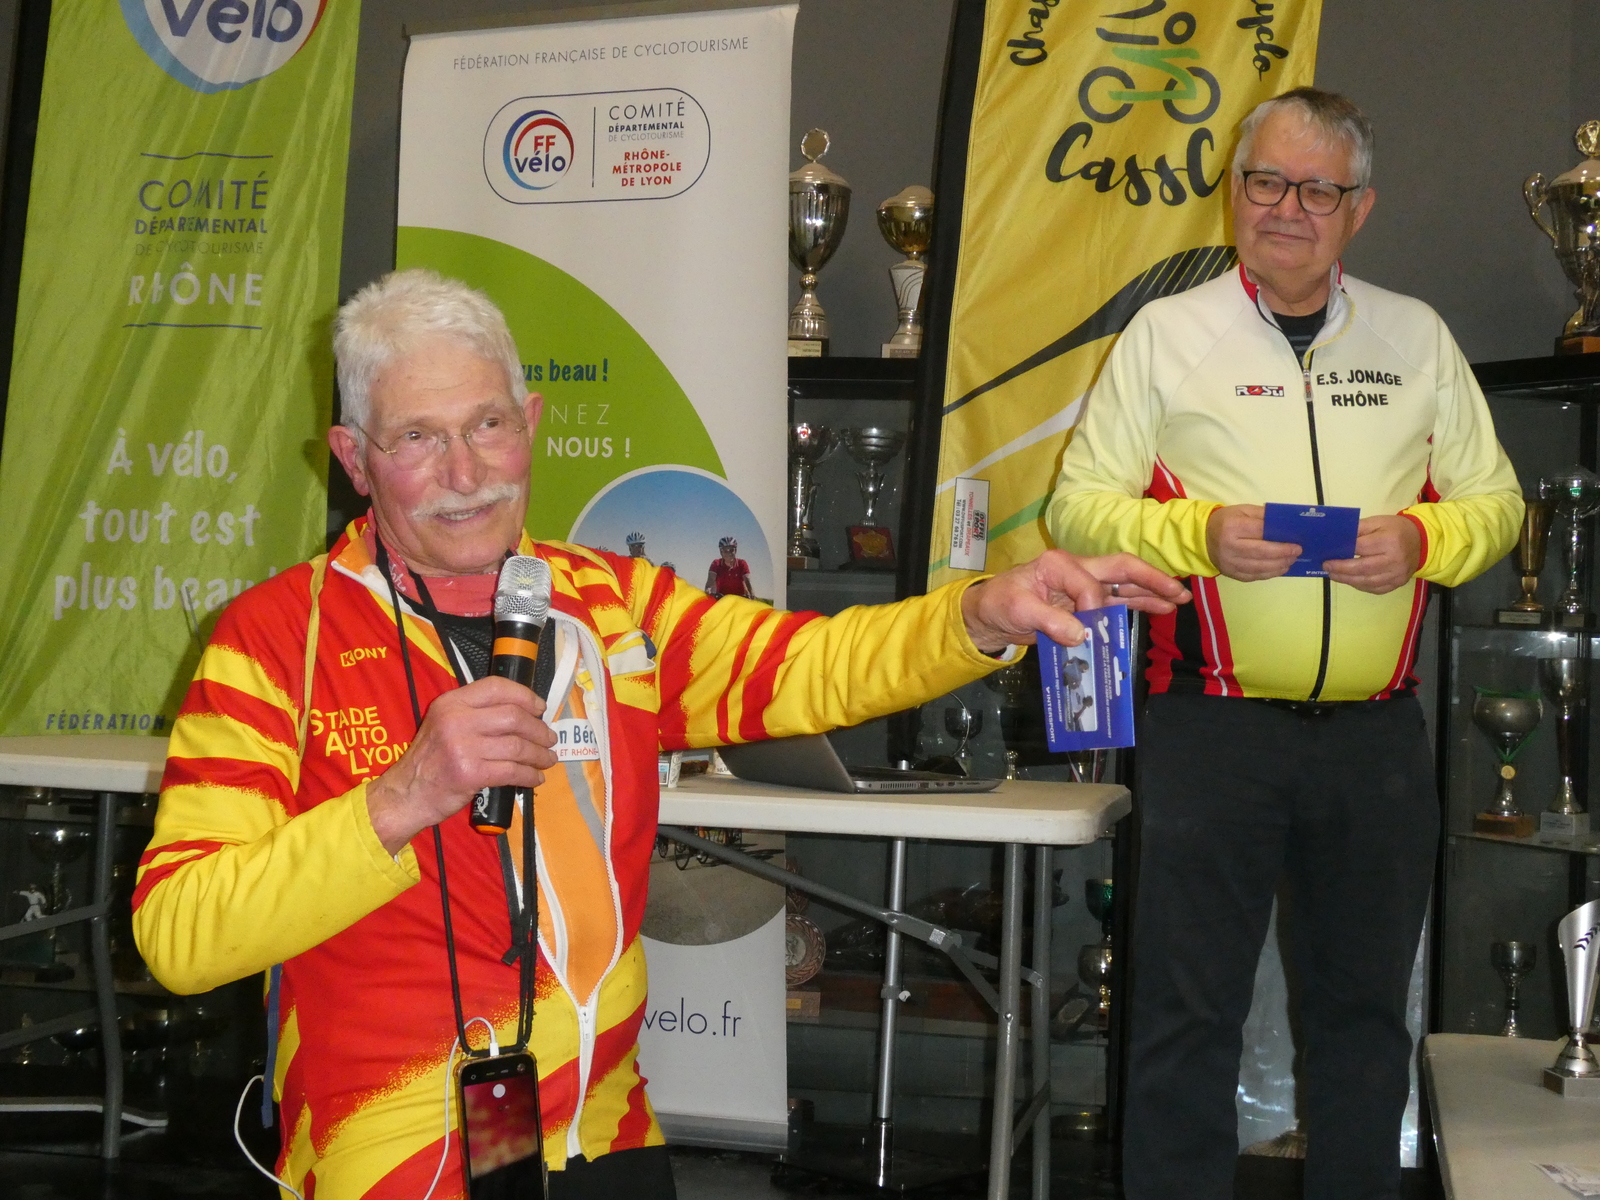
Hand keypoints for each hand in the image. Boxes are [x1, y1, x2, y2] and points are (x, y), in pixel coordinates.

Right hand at [366, 677, 557, 853]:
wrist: (406, 794)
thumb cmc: (431, 760)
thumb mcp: (444, 724)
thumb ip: (475, 714)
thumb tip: (524, 713)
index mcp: (451, 703)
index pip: (496, 687)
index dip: (524, 696)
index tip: (540, 708)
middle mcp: (456, 720)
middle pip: (513, 717)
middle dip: (538, 729)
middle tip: (549, 739)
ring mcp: (462, 747)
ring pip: (517, 746)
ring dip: (539, 754)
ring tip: (548, 759)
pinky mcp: (470, 774)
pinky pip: (511, 771)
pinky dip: (529, 775)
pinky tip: (536, 778)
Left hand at [960, 549, 1190, 652]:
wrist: (990, 614)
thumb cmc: (999, 604)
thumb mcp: (1016, 610)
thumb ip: (1049, 621)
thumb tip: (1081, 635)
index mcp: (1059, 564)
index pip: (1091, 582)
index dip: (1094, 606)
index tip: (1088, 631)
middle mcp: (1077, 570)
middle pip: (1121, 570)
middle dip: (1151, 580)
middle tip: (1179, 592)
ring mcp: (1085, 586)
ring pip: (1124, 586)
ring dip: (1152, 593)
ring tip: (1179, 601)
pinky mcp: (1086, 604)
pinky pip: (1118, 603)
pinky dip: (1139, 606)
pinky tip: (1160, 610)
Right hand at [1206, 505, 1299, 581]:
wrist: (1203, 537)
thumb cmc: (1226, 521)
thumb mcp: (1243, 511)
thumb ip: (1263, 516)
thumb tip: (1287, 524)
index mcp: (1232, 526)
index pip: (1261, 533)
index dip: (1280, 539)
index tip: (1296, 542)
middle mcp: (1229, 546)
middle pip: (1262, 552)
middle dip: (1283, 554)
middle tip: (1297, 552)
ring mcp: (1229, 563)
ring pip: (1259, 567)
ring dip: (1279, 565)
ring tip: (1291, 561)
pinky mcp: (1230, 573)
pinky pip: (1254, 576)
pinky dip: (1269, 574)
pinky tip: (1279, 569)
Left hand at [1323, 515, 1421, 594]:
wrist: (1421, 542)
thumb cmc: (1395, 529)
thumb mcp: (1377, 522)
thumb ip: (1357, 529)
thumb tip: (1336, 539)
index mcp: (1389, 541)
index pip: (1361, 548)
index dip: (1342, 552)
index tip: (1327, 554)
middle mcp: (1394, 560)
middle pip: (1362, 568)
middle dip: (1341, 569)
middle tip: (1326, 567)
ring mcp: (1397, 575)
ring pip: (1367, 581)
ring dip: (1347, 579)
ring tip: (1333, 574)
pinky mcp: (1397, 584)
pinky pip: (1374, 588)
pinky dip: (1359, 585)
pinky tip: (1349, 580)